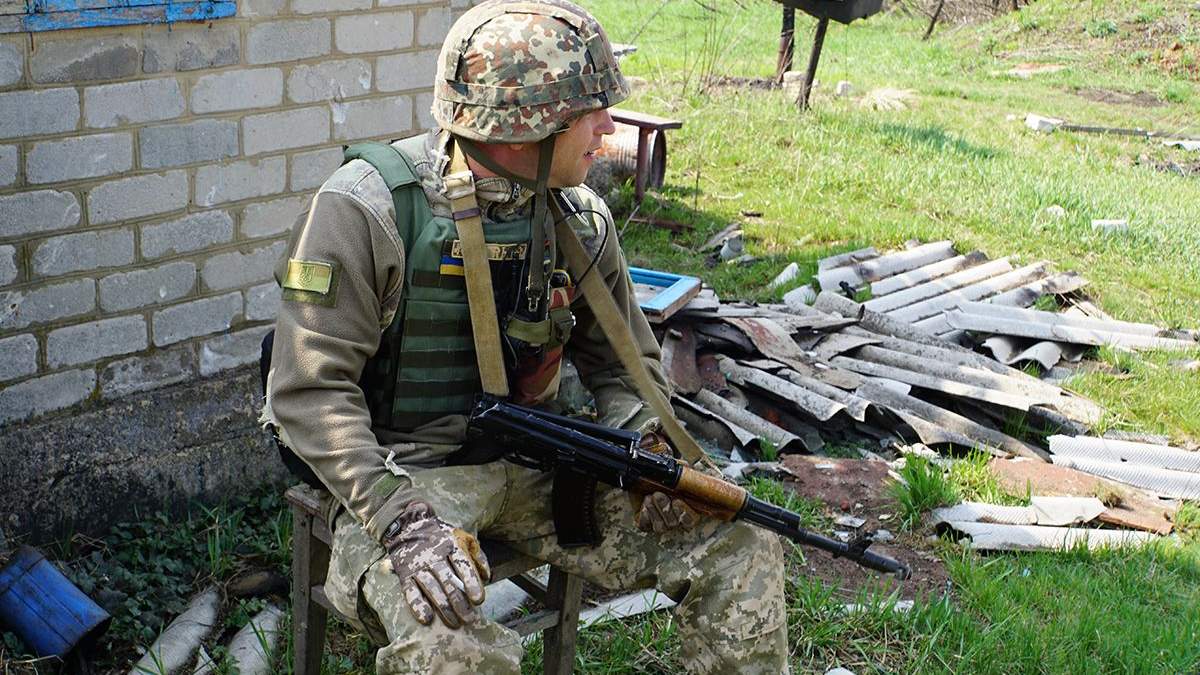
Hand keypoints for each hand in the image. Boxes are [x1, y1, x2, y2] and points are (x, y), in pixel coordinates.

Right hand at [383, 501, 489, 628]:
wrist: (409, 527)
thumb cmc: (443, 538)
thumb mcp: (464, 538)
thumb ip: (478, 556)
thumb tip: (487, 577)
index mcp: (452, 546)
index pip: (463, 565)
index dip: (471, 583)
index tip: (478, 600)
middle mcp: (434, 556)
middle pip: (448, 581)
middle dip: (459, 602)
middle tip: (469, 619)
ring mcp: (418, 566)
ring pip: (431, 588)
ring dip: (443, 608)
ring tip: (454, 623)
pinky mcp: (405, 575)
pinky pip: (410, 592)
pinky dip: (417, 605)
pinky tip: (426, 618)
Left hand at [632, 431, 699, 532]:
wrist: (637, 468)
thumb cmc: (658, 463)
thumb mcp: (667, 456)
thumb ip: (674, 451)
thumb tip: (668, 431)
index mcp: (687, 501)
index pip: (692, 518)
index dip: (687, 513)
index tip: (679, 501)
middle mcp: (675, 513)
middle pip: (676, 522)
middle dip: (667, 508)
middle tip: (658, 494)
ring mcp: (660, 518)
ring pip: (663, 525)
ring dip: (656, 511)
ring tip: (650, 497)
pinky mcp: (646, 520)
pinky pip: (647, 525)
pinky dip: (646, 516)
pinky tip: (644, 505)